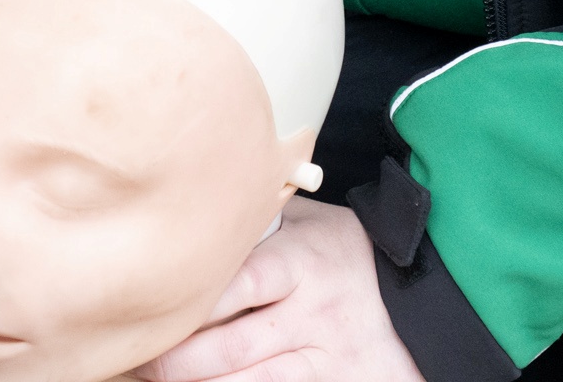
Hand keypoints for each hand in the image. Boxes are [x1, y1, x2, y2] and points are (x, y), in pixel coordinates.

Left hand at [134, 198, 426, 381]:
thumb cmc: (351, 254)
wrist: (426, 300)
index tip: (146, 306)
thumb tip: (196, 197)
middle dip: (174, 361)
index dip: (188, 303)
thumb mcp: (313, 223)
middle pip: (230, 348)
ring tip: (155, 378)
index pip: (236, 286)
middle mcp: (311, 315)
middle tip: (136, 357)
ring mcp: (324, 360)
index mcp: (301, 263)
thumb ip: (258, 218)